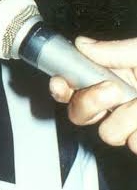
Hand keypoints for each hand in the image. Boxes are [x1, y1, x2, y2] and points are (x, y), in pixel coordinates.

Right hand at [49, 36, 136, 153]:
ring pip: (108, 133)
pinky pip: (133, 144)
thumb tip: (81, 44)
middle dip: (91, 102)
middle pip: (79, 114)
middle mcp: (117, 102)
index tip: (59, 83)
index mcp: (112, 77)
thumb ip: (114, 51)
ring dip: (129, 118)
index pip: (74, 86)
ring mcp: (128, 124)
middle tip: (114, 90)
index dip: (61, 87)